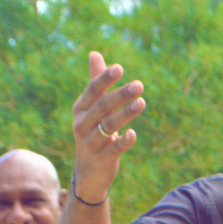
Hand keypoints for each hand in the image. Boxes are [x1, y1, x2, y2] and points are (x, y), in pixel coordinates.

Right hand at [71, 51, 145, 203]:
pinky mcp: (103, 158)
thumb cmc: (92, 132)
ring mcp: (91, 142)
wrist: (88, 170)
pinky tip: (133, 134)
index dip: (105, 79)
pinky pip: (114, 148)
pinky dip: (123, 141)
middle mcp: (82, 124)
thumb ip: (96, 82)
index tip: (120, 68)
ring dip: (126, 114)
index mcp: (80, 109)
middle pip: (102, 107)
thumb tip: (95, 53)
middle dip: (120, 95)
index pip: (92, 91)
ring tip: (141, 102)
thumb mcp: (91, 108)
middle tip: (139, 84)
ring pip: (109, 126)